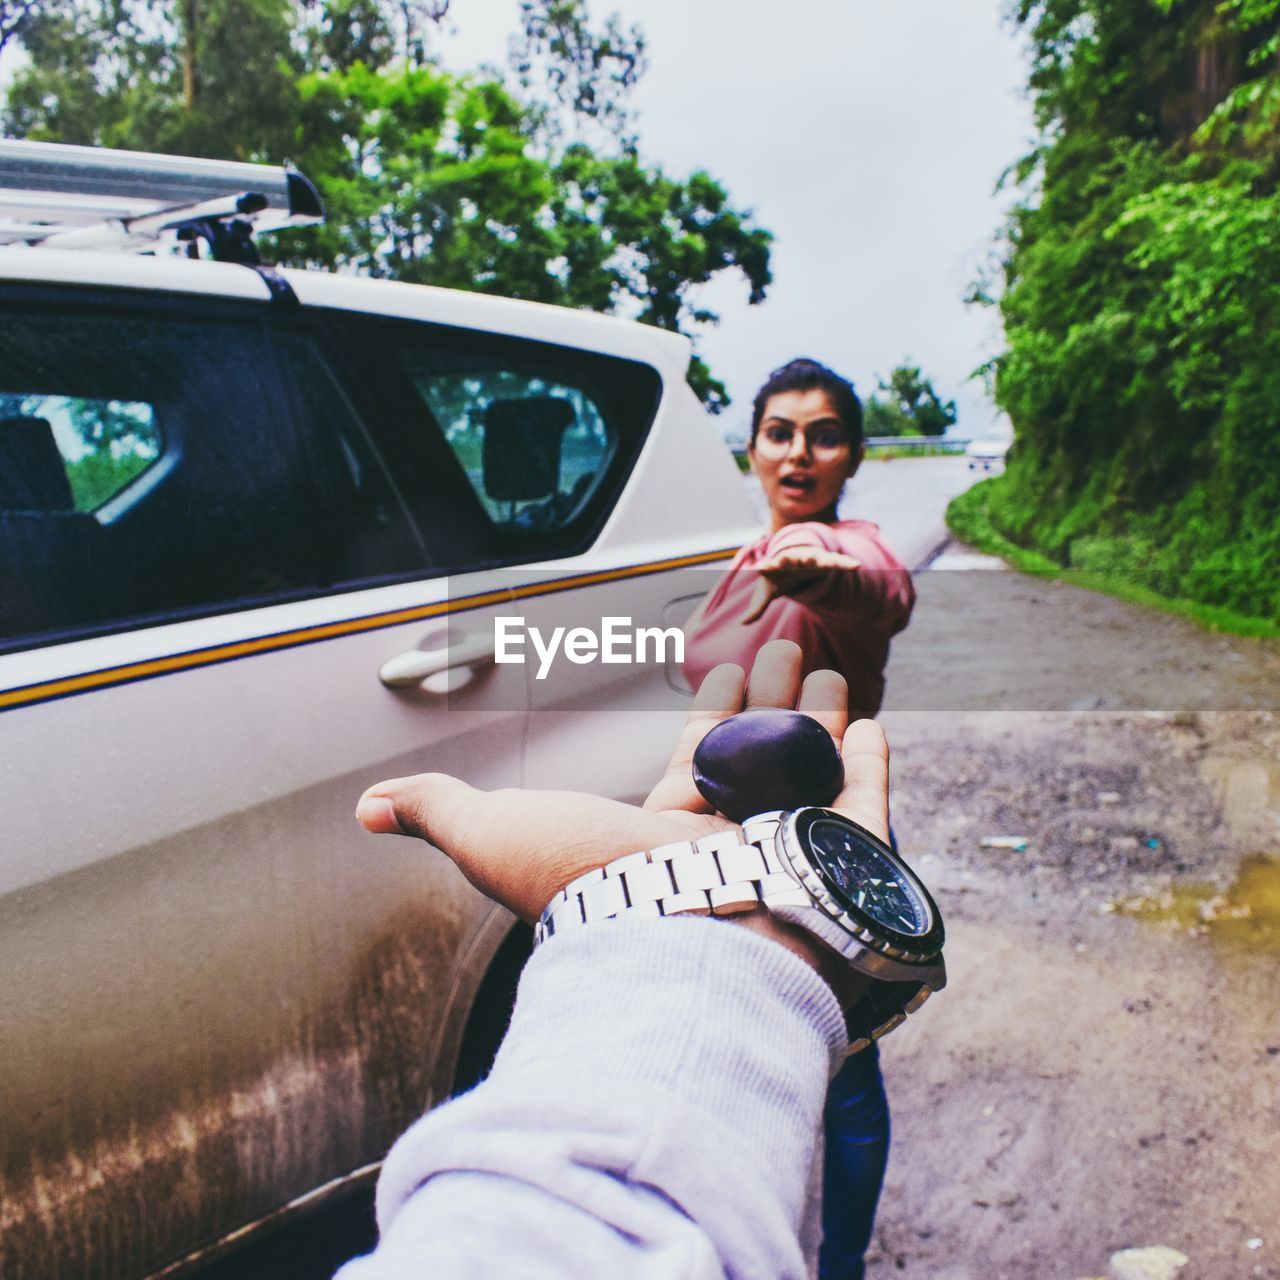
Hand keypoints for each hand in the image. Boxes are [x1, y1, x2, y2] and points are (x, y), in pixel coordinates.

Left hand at [355, 640, 888, 992]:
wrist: (676, 952)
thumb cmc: (590, 895)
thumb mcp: (496, 834)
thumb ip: (439, 811)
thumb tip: (364, 808)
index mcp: (666, 837)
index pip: (697, 762)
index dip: (711, 714)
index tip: (723, 668)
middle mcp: (730, 845)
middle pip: (759, 755)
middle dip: (771, 698)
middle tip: (784, 645)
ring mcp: (788, 853)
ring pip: (811, 771)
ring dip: (820, 718)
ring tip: (828, 669)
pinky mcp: (843, 861)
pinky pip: (865, 807)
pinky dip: (872, 767)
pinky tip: (872, 727)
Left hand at [741, 546, 860, 623]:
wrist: (797, 559)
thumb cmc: (780, 577)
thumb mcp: (768, 592)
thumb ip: (757, 607)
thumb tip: (742, 624)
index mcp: (777, 566)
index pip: (769, 566)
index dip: (765, 567)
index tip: (760, 566)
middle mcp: (793, 559)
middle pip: (790, 559)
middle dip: (788, 559)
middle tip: (785, 559)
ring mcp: (810, 558)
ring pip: (813, 558)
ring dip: (813, 558)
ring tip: (814, 558)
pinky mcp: (826, 561)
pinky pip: (837, 562)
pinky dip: (846, 563)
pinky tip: (857, 565)